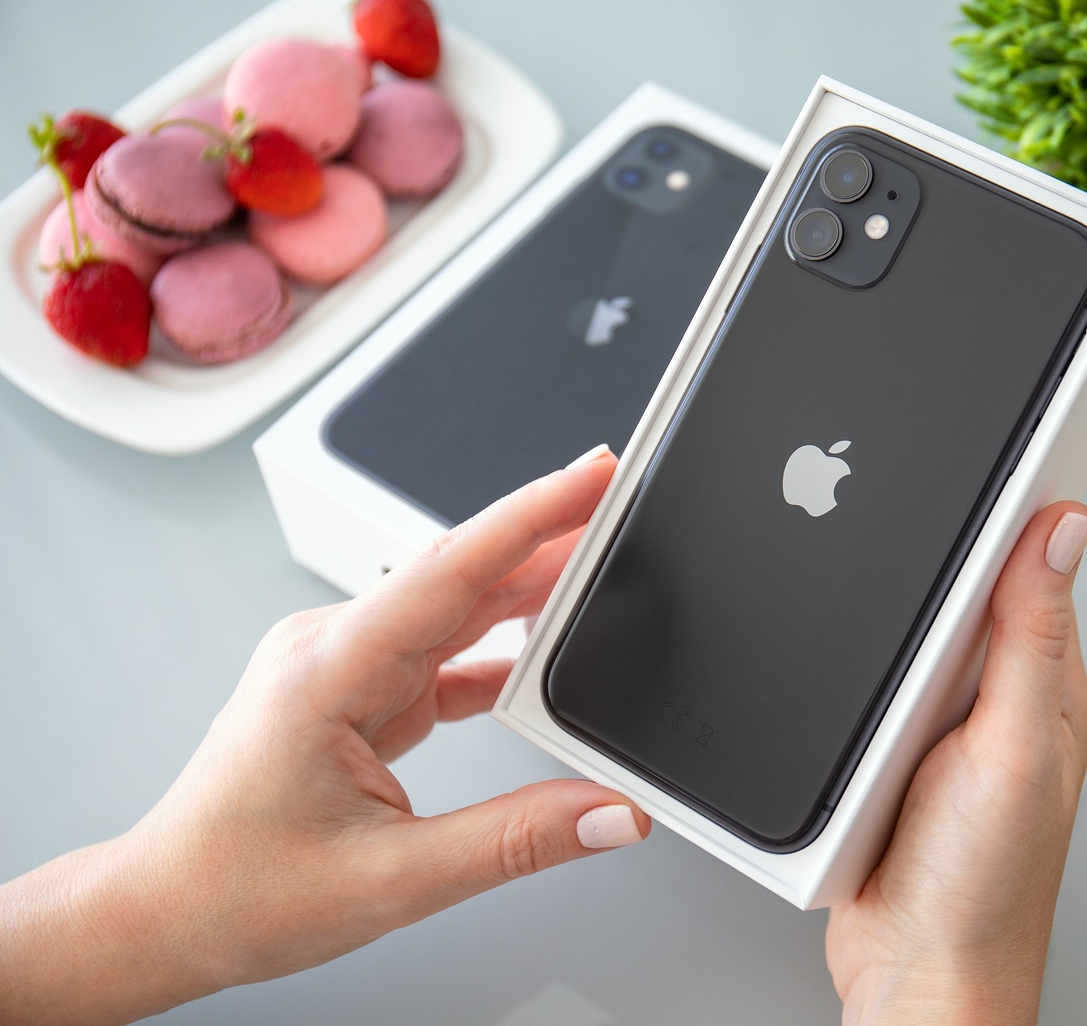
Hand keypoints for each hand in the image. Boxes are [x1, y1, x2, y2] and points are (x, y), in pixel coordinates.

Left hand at [0, 448, 649, 1025]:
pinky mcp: (356, 689)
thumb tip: (608, 812)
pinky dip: (498, 646)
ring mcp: (342, 665)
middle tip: (623, 510)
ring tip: (601, 567)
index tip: (592, 474)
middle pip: (462, 575)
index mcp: (326, 673)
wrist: (163, 913)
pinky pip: (442, 648)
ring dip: (528, 588)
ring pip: (455, 606)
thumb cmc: (237, 891)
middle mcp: (330, 650)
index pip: (449, 570)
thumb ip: (516, 841)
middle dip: (548, 537)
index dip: (531, 513)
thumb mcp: (393, 880)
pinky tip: (545, 649)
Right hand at [826, 502, 1086, 1025]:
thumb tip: (1061, 531)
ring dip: (888, 609)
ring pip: (908, 631)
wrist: (913, 974)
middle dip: (942, 547)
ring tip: (873, 548)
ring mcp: (938, 724)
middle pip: (965, 589)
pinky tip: (842, 651)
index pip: (1039, 567)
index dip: (1022, 504)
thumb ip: (1031, 640)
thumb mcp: (1015, 749)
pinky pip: (866, 682)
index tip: (1010, 434)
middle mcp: (998, 698)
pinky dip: (851, 665)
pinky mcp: (885, 751)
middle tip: (920, 482)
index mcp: (1046, 686)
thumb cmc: (981, 891)